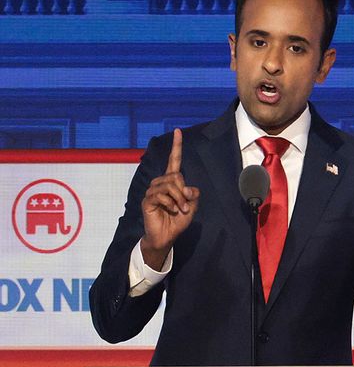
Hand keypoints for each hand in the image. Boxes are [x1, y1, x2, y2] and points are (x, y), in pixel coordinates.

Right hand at [140, 129, 199, 269]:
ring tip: (180, 210)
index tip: (178, 131)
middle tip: (186, 206)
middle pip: (176, 176)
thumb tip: (188, 188)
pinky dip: (170, 204)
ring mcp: (152, 191)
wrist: (166, 236)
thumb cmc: (178, 220)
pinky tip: (170, 210)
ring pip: (170, 185)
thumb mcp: (192, 206)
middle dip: (184, 192)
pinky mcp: (147, 200)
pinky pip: (161, 195)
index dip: (176, 146)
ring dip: (179, 199)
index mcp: (171, 181)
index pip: (173, 160)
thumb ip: (193, 195)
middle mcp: (160, 183)